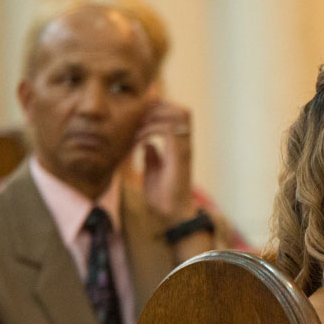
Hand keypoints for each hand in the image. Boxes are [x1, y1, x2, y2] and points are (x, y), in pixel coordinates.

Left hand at [137, 98, 195, 220]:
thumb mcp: (152, 172)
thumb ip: (152, 157)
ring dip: (156, 116)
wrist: (171, 214)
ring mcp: (184, 149)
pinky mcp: (179, 156)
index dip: (161, 110)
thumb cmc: (163, 197)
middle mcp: (186, 145)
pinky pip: (167, 130)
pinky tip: (138, 139)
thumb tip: (147, 144)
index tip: (140, 115)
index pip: (177, 116)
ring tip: (138, 126)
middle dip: (160, 108)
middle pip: (182, 111)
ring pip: (178, 116)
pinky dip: (151, 129)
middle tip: (138, 116)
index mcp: (180, 148)